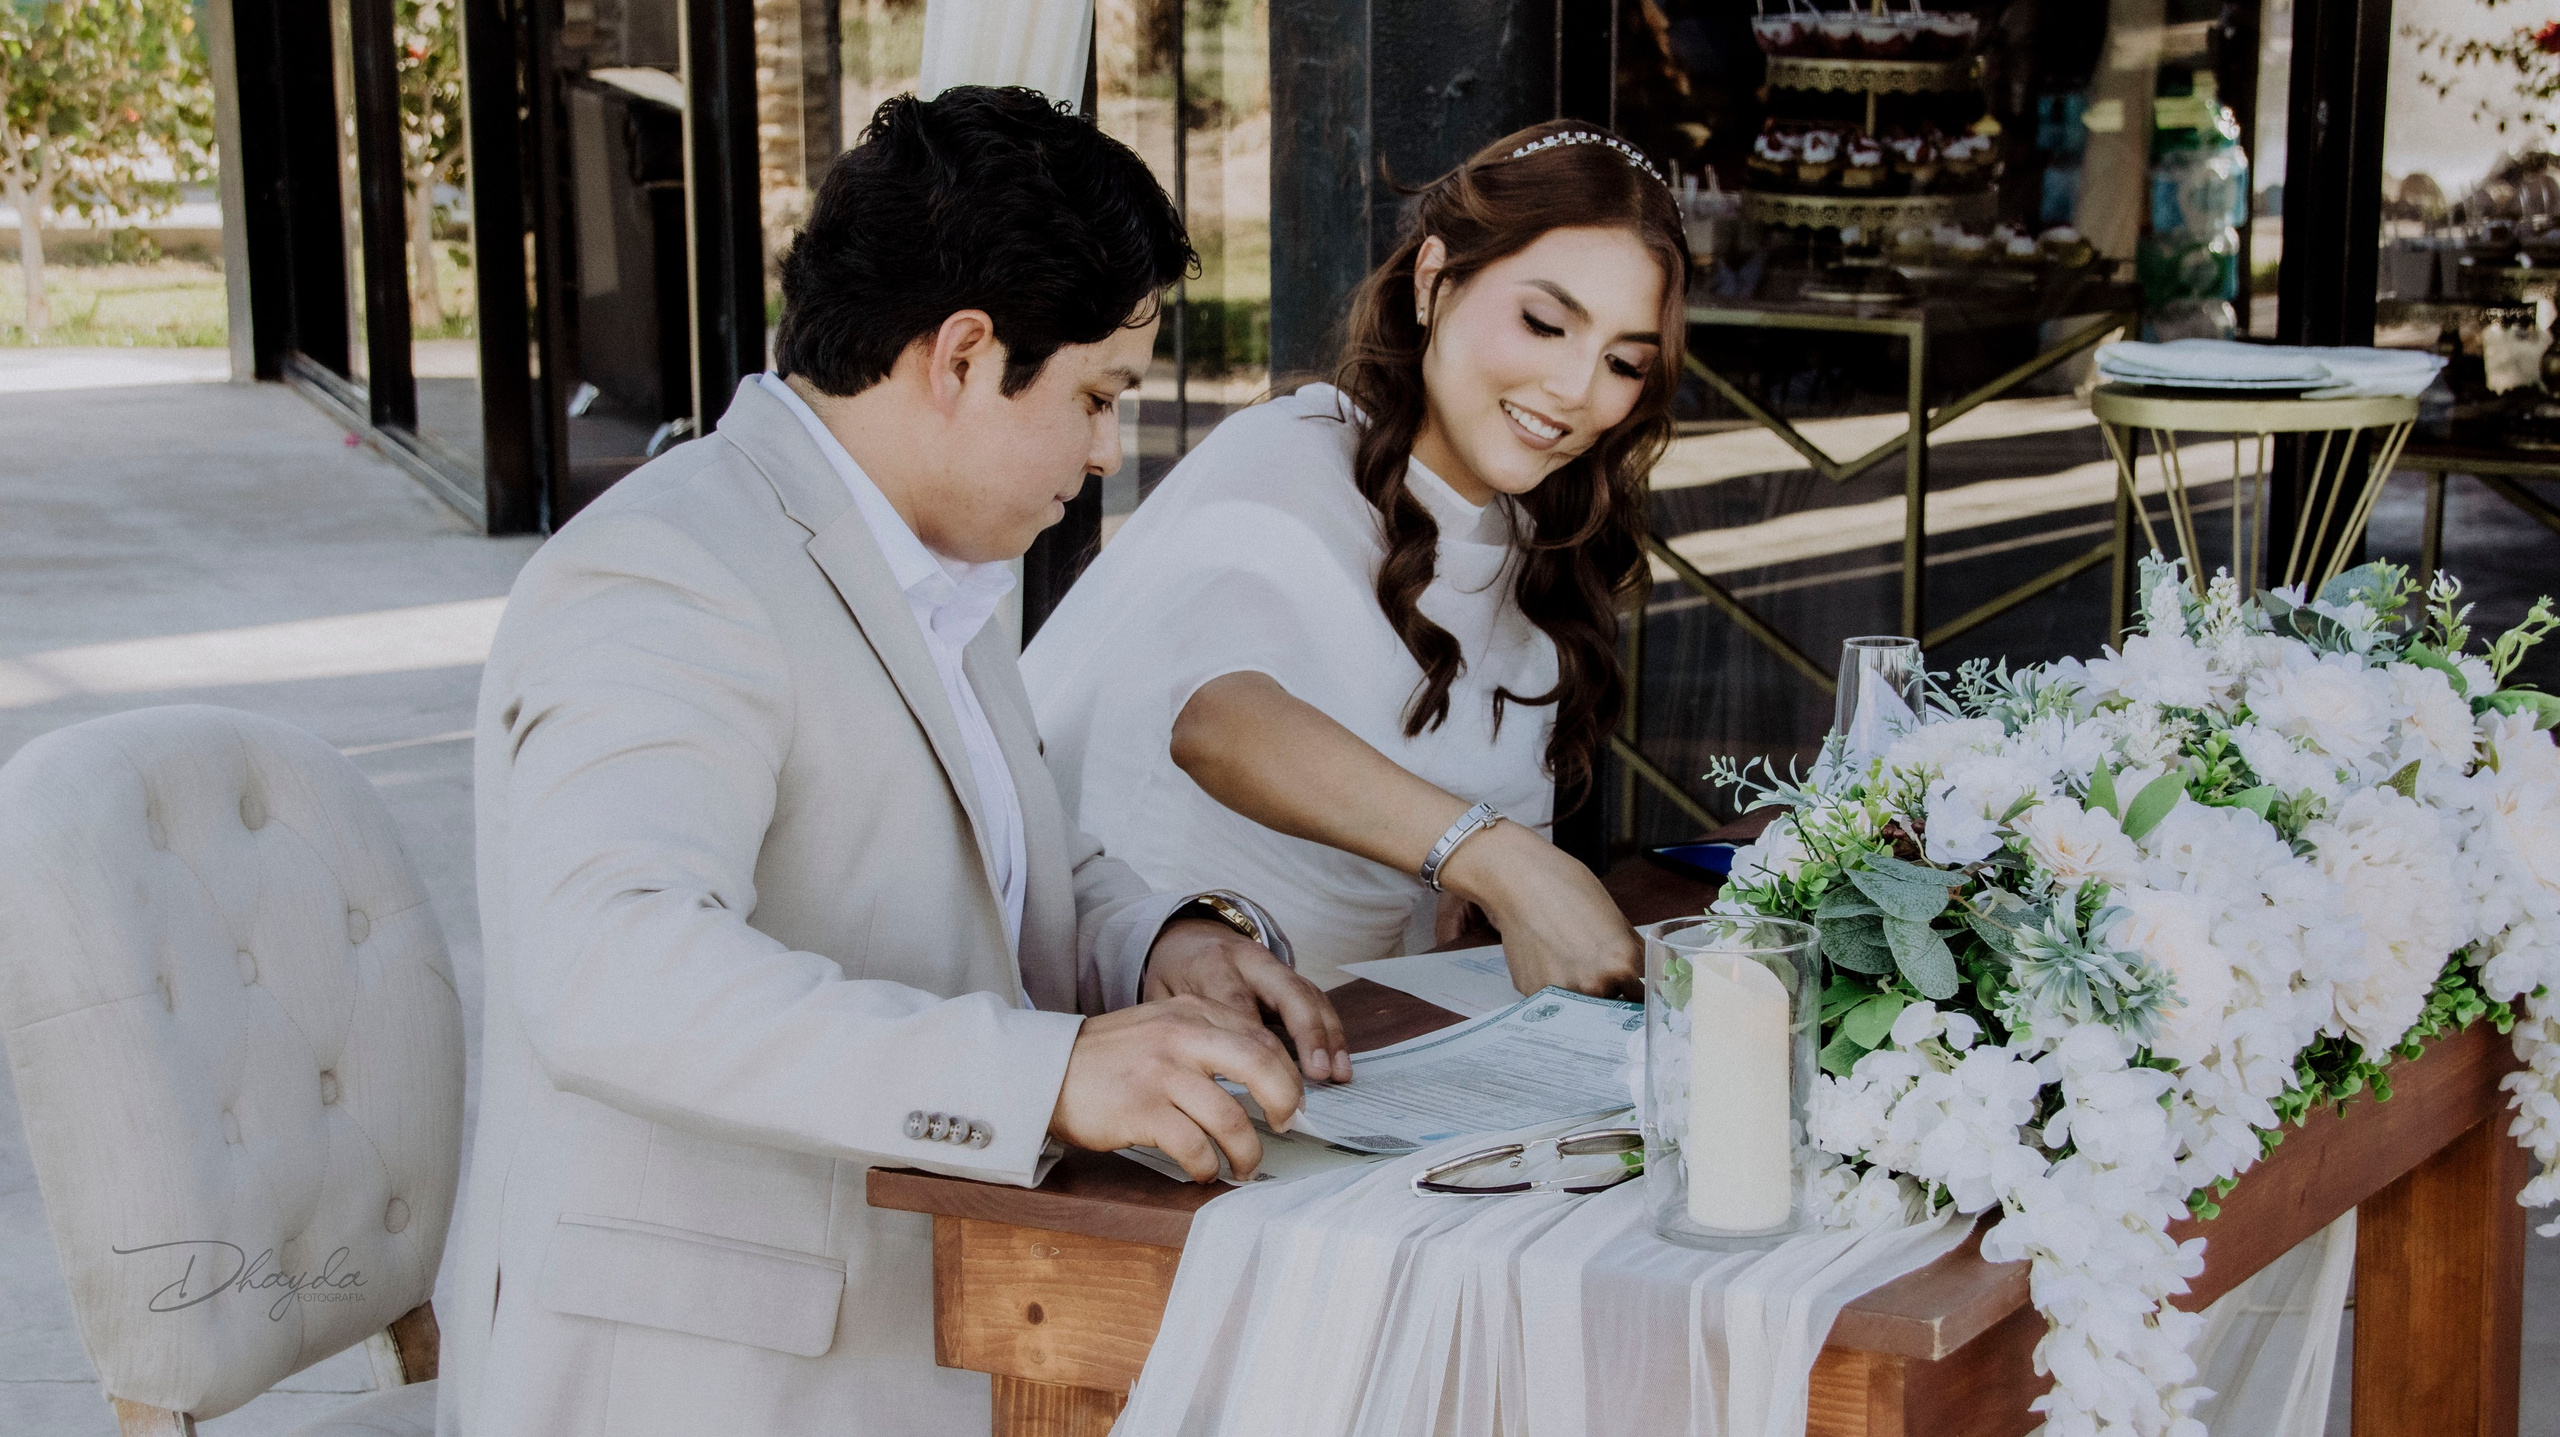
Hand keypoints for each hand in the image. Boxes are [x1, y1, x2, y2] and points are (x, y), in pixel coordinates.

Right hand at [1048, 995, 1307, 1181]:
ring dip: (1246, 1152)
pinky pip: (1194, 1146)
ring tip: (1244, 1166)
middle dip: (1284, 1101)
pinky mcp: (1141, 1109)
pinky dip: (1207, 1166)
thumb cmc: (1109, 1058)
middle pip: (1259, 1065)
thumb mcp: (1160, 1027)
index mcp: (1191, 1012)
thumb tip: (1263, 1076)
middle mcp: (1180, 1036)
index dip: (1287, 1073)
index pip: (1260, 1037)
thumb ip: (1205, 1039)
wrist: (1045, 1070)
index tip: (1292, 1100)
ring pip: (1230, 1117)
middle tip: (1285, 1126)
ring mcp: (1160, 1072)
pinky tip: (1204, 1171)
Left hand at [1144, 919, 1351, 1083]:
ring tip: (1339, 1073)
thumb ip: (1177, 1029)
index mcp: (1211, 966)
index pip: (1238, 1004)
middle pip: (1287, 992)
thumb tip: (1194, 1080)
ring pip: (1309, 995)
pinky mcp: (1290, 975)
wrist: (1186, 936)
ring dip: (1328, 1035)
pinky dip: (1332, 1030)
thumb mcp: (1161, 997)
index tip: (1263, 1082)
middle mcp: (1249, 961)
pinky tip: (1340, 1061)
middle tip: (1319, 1073)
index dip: (1254, 1044)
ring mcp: (1274, 966)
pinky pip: (1317, 999)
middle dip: (1307, 1033)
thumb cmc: (1174, 976)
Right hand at [1437, 821, 1641, 999]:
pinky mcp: (1535, 992)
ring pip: (1581, 1006)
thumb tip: (1649, 976)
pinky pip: (1554, 999)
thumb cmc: (1569, 889)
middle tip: (1591, 962)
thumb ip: (1635, 953)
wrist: (1521, 881)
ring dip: (1579, 991)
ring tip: (1566, 957)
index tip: (1628, 985)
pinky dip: (1553, 985)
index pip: (1642, 997)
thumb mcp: (1617, 918)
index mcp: (1622, 964)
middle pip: (1612, 1005)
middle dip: (1607, 990)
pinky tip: (1546, 957)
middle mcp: (1595, 984)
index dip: (1635, 989)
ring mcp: (1564, 992)